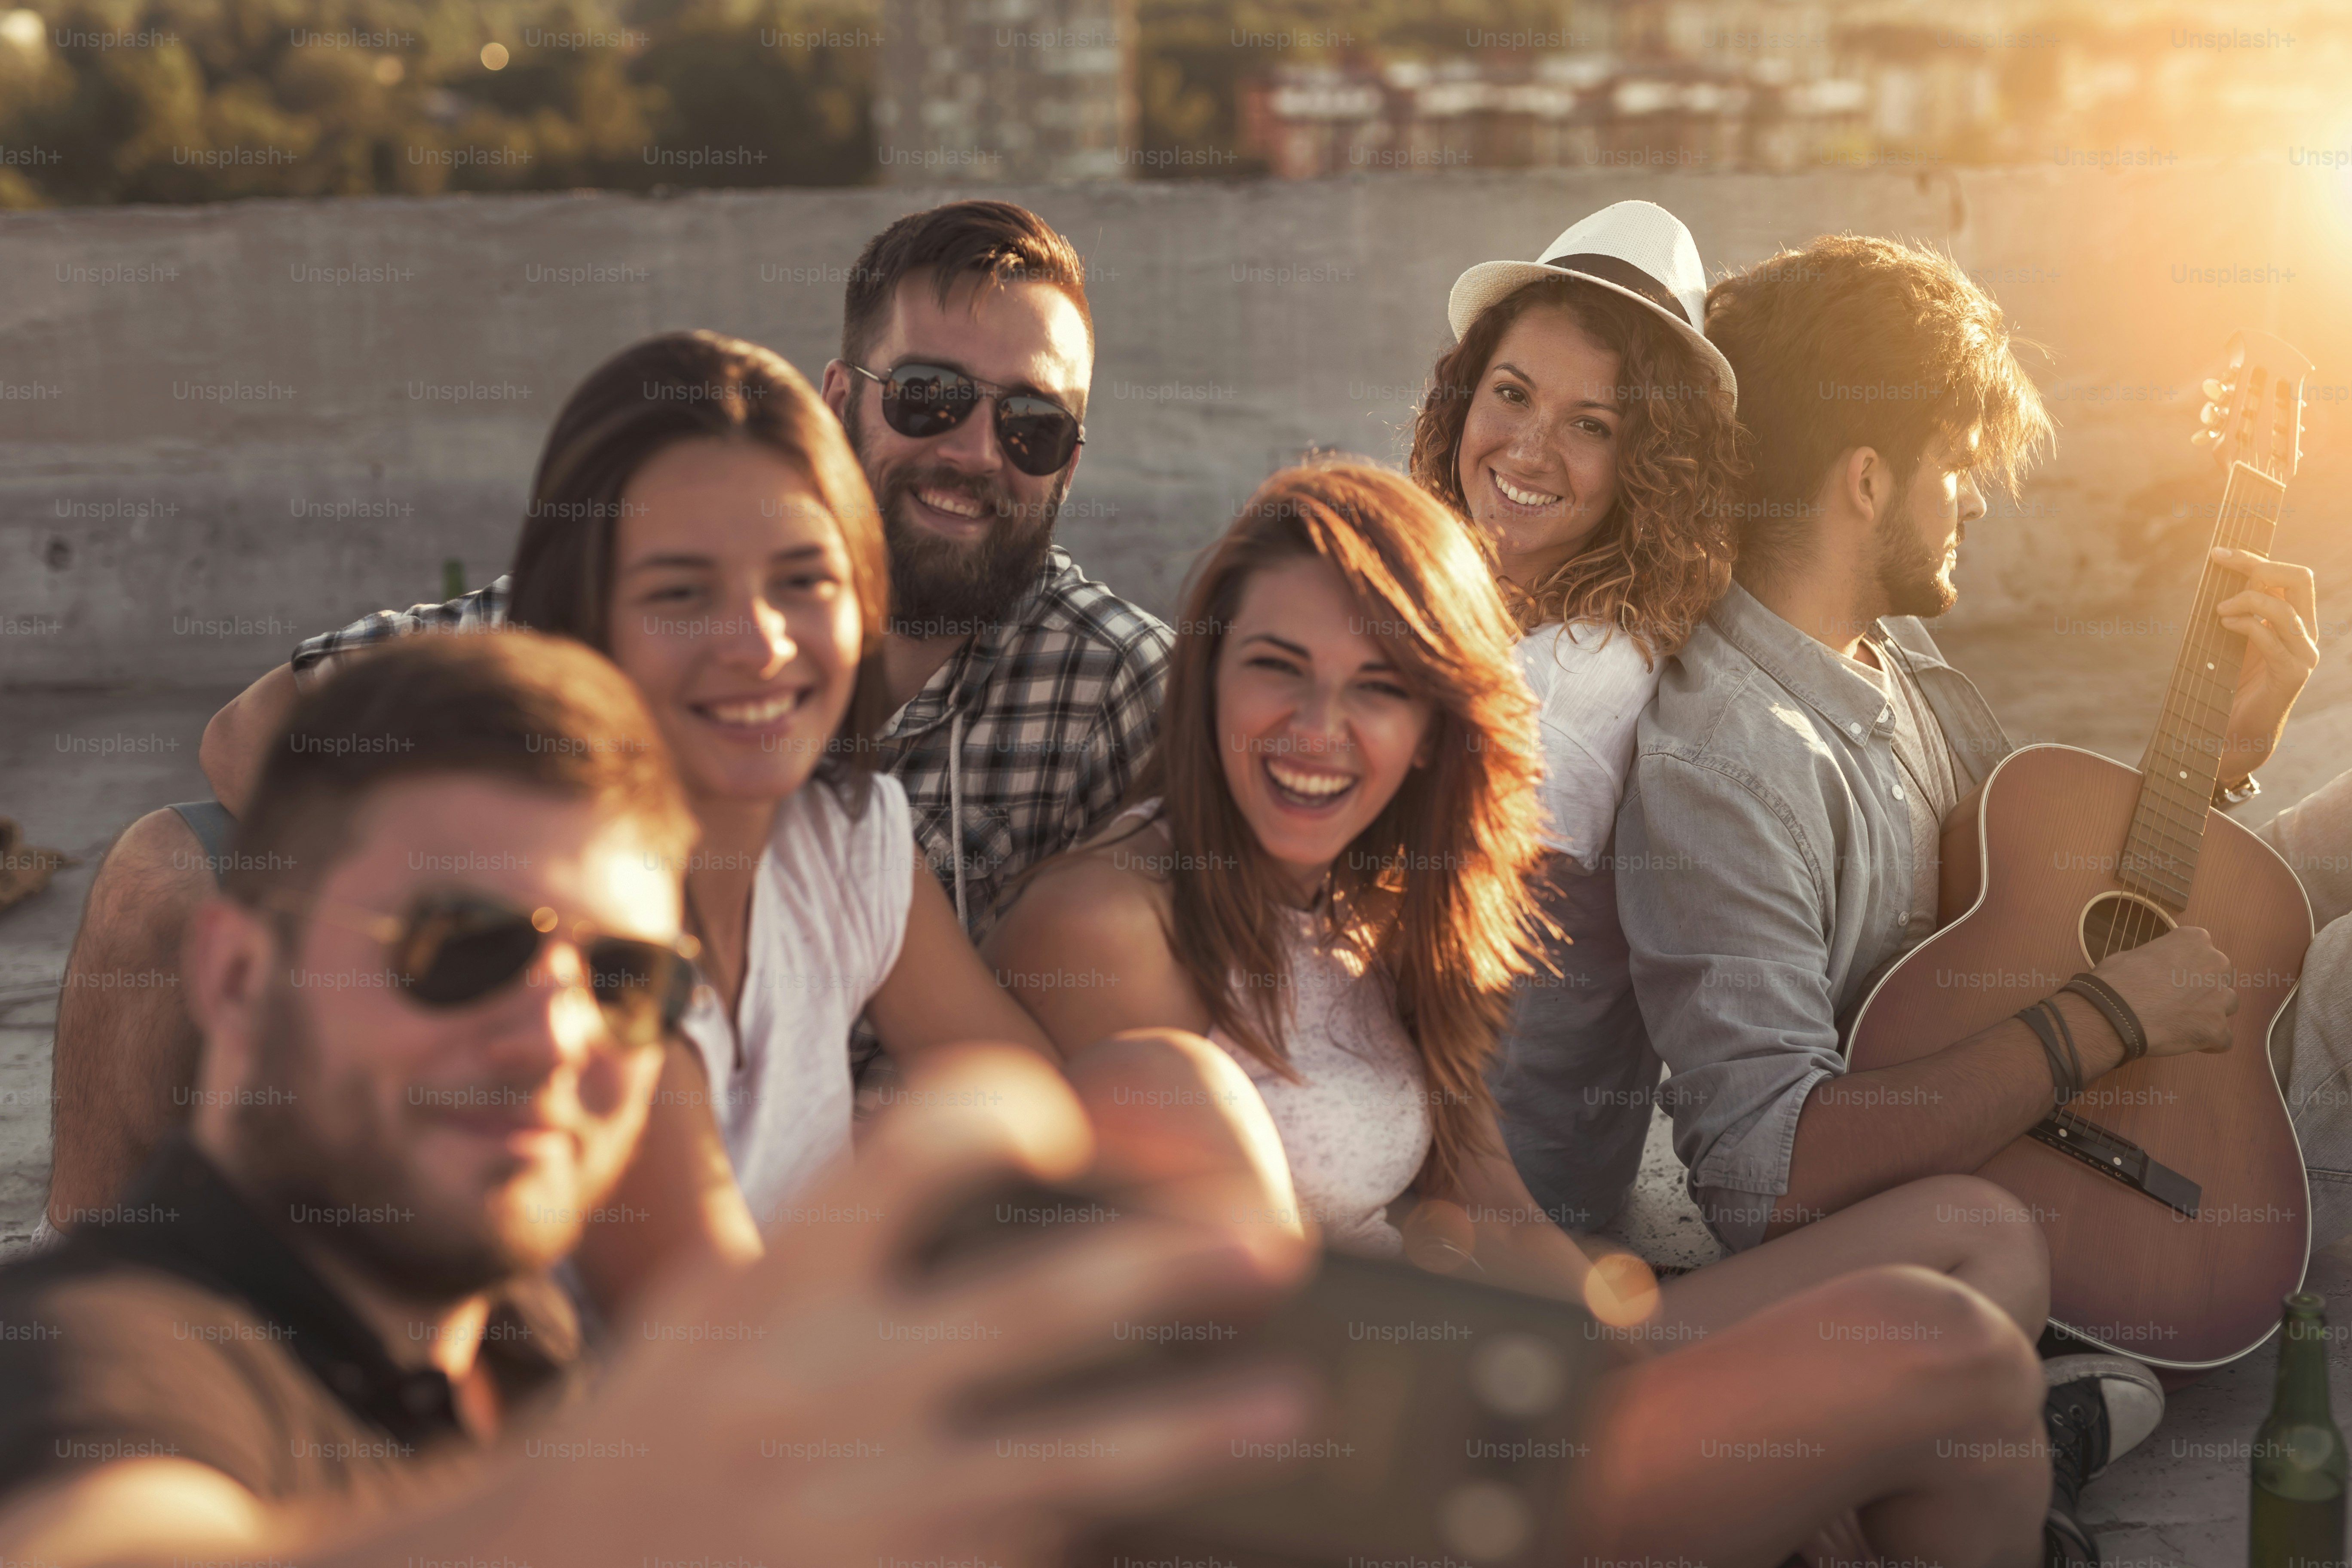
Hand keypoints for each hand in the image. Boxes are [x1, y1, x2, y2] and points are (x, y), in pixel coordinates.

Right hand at [518, 1046, 1312, 1566]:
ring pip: (1059, 1466)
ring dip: (1184, 1435)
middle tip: (1270, 1245)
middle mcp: (819, 1390)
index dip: (993, 1114)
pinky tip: (1167, 1533)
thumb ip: (824, 1263)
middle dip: (1160, 1272)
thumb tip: (989, 1201)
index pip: (905, 1154)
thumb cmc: (633, 1449)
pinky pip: (1016, 1559)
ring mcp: (856, 1512)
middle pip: (1025, 1311)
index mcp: (767, 1292)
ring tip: (1286, 1404)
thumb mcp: (704, 1323)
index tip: (1059, 1118)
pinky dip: (1077, 1539)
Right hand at [2086, 925, 2236, 1058]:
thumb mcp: (2134, 954)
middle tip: (2177, 999)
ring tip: (2181, 1022)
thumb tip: (2158, 969)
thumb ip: (2159, 959)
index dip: (2187, 965)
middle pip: (2221, 976)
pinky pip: (2223, 1039)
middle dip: (2204, 987)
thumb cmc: (2117, 980)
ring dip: (2209, 1013)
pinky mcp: (2217, 1029)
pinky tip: (2187, 1040)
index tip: (2172, 975)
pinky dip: (2208, 1041)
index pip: (2202, 949)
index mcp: (2195, 940)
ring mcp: (2220, 998)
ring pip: (2226, 1005)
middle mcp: (2216, 964)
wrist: (2114, 1014)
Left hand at [2212, 547, 2319, 782]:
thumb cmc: (2232, 683)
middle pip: (2300, 578)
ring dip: (2245, 600)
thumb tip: (2228, 571)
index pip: (2291, 575)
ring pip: (2283, 607)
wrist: (2237, 732)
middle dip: (2258, 565)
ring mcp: (2303, 654)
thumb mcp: (2236, 636)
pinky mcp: (2291, 674)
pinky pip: (2271, 637)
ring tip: (2218, 609)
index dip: (2256, 558)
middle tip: (2221, 566)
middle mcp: (2306, 634)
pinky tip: (2224, 623)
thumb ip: (2241, 607)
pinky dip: (2245, 624)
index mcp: (2297, 621)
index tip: (2219, 553)